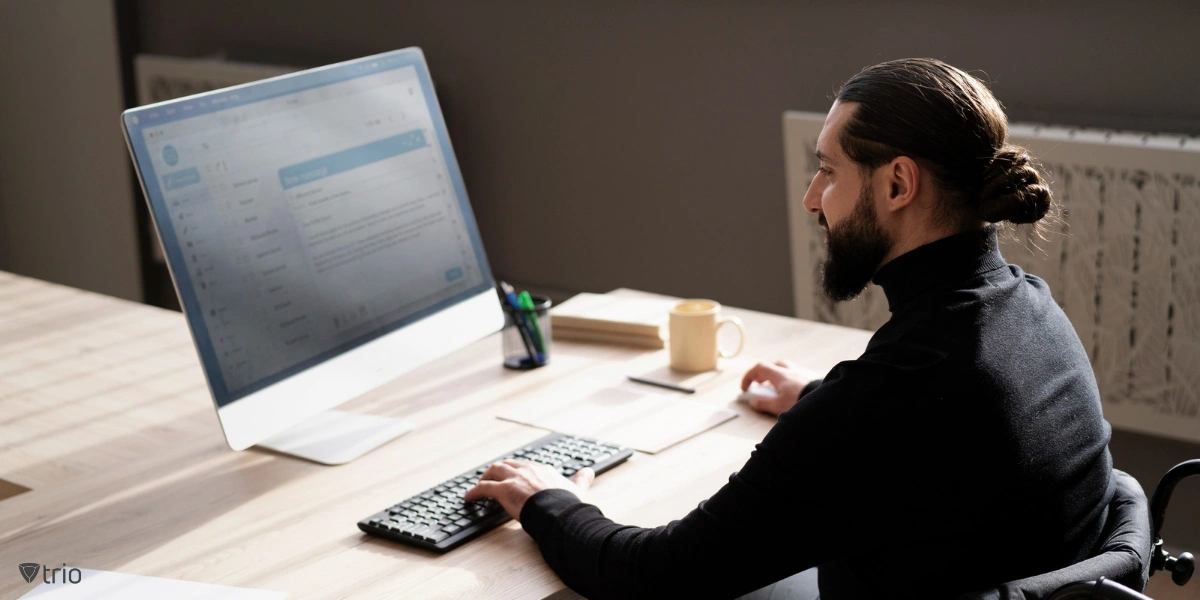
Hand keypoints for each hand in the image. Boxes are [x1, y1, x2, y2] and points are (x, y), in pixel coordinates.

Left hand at [463, 459, 594, 520]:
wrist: (559, 513)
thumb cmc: (567, 504)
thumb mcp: (577, 489)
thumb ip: (582, 479)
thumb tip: (589, 471)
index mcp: (542, 470)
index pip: (525, 466)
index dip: (517, 472)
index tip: (513, 477)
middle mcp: (527, 470)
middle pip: (507, 464)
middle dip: (498, 471)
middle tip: (491, 479)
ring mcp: (514, 479)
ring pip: (493, 471)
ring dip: (485, 478)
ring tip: (479, 486)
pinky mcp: (503, 490)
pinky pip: (483, 488)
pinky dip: (473, 492)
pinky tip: (468, 498)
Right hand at [740, 360, 818, 415]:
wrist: (825, 403)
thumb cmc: (800, 402)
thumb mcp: (778, 406)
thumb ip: (764, 403)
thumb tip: (753, 402)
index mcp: (780, 375)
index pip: (759, 367)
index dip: (749, 376)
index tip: (746, 389)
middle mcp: (791, 371)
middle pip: (774, 366)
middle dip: (765, 375)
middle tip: (762, 385)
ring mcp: (803, 373)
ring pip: (787, 370)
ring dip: (779, 377)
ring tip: (778, 390)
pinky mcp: (813, 379)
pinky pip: (799, 376)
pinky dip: (792, 382)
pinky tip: (794, 393)